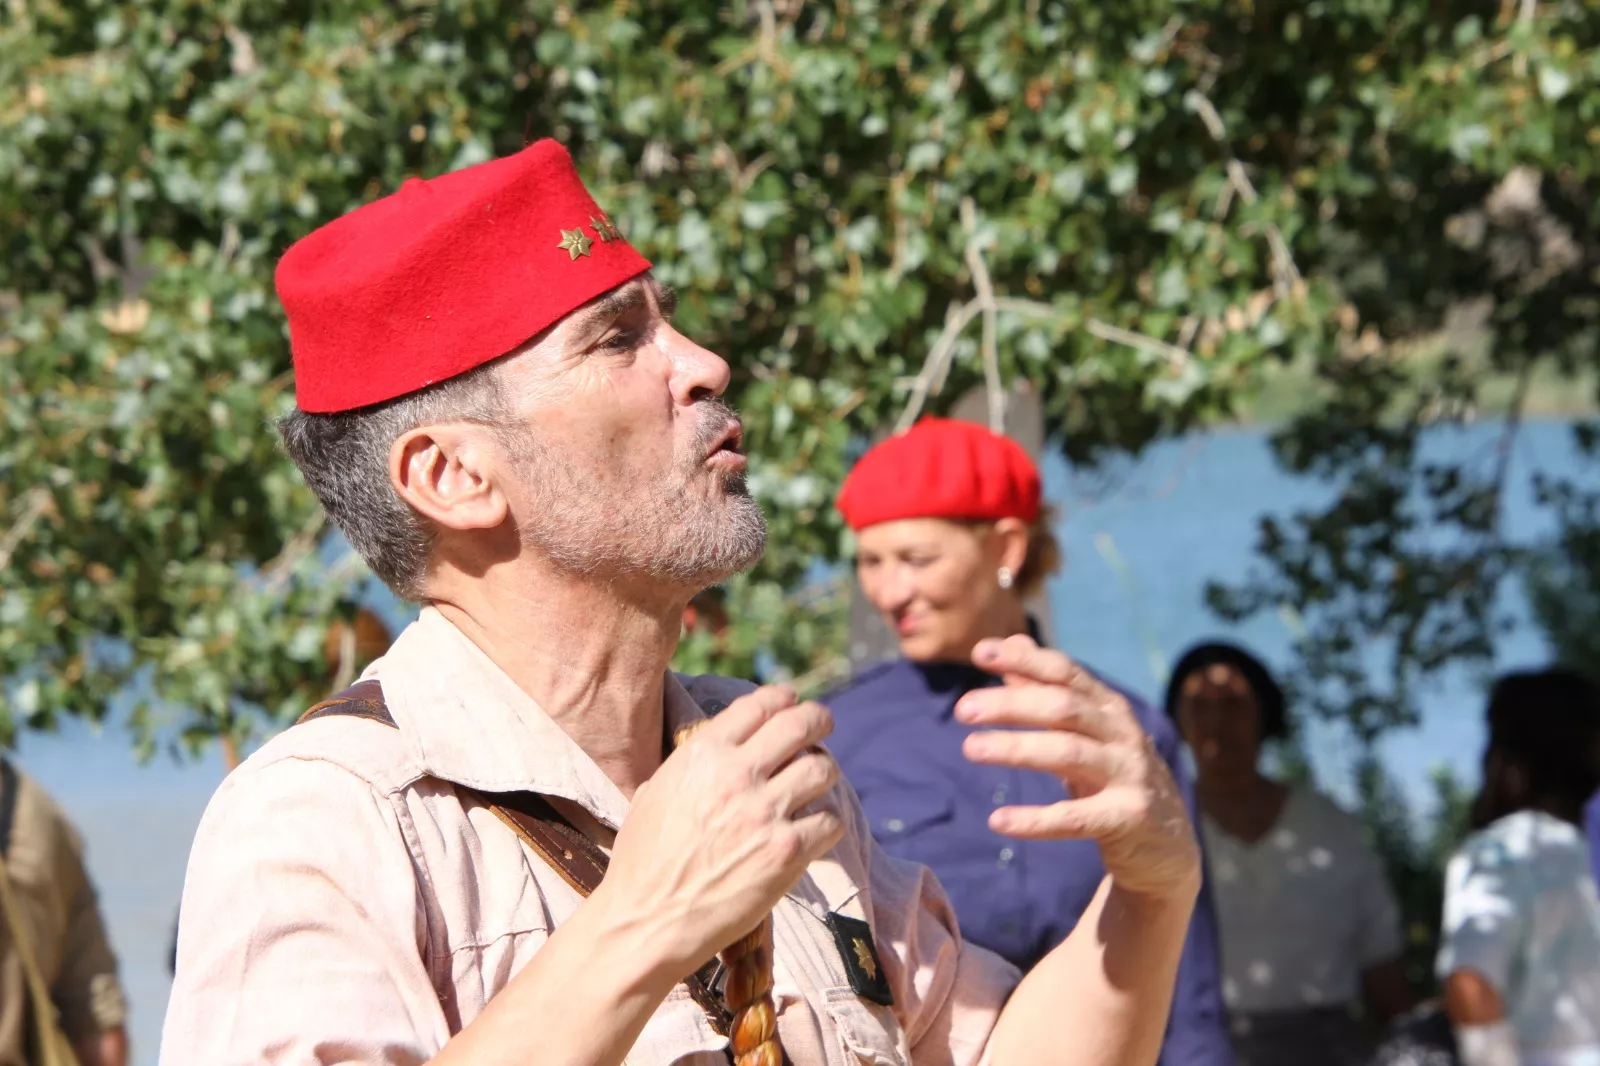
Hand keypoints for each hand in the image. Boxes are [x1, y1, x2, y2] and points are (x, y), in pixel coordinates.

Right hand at [596, 685, 845, 979]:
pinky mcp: (786, 852)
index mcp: (703, 753)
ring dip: (823, 773)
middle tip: (823, 725)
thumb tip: (718, 750)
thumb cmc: (642, 862)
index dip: (783, 700)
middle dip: (818, 720)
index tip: (792, 703)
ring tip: (816, 784)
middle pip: (801, 724)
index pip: (761, 704)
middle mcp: (737, 774)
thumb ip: (691, 765)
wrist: (645, 922)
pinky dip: (826, 823)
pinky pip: (830, 820)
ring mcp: (765, 812)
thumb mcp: (654, 792)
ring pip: (823, 769)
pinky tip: (814, 830)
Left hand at [954, 635, 1200, 901]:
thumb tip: (1012, 643)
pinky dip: (1036, 819)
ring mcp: (1129, 775)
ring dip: (1016, 748)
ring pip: (1068, 753)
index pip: (1065, 672)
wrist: (1168, 846)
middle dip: (1011, 704)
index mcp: (1109, 708)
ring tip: (969, 749)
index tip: (980, 652)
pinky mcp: (1128, 818)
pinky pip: (1076, 817)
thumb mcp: (1085, 733)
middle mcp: (1122, 734)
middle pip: (1063, 707)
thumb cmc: (1113, 778)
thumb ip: (1048, 691)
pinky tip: (998, 820)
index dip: (1025, 660)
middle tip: (962, 710)